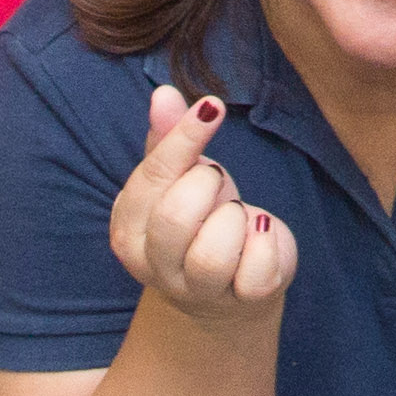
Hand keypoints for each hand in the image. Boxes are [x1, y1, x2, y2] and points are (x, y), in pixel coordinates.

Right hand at [112, 87, 300, 327]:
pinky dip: (266, 243)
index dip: (185, 139)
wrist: (229, 284)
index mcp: (128, 230)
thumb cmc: (200, 218)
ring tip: (236, 217)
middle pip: (175, 218)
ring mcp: (198, 291)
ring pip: (212, 255)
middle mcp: (154, 267)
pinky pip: (256, 274)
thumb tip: (163, 95)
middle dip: (208, 186)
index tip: (213, 106)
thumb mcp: (181, 175)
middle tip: (217, 186)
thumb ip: (168, 137)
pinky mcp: (244, 301)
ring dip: (235, 220)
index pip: (152, 178)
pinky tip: (259, 233)